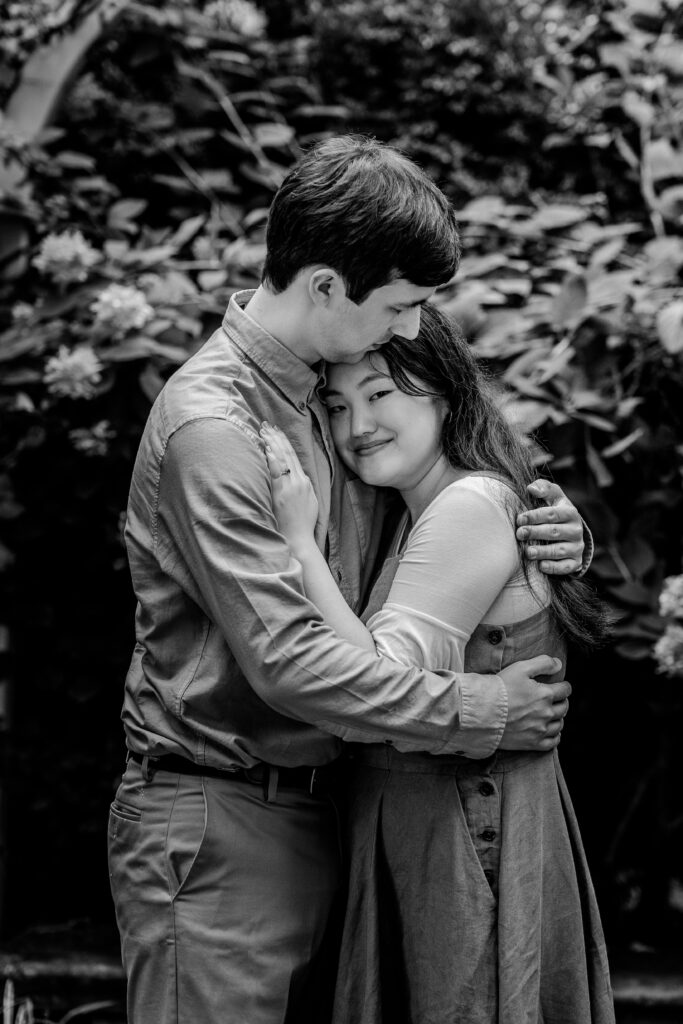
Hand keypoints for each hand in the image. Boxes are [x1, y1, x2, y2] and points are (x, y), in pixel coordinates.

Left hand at [260, 422, 317, 550]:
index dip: (284, 443)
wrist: (299, 540)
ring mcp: (290, 488)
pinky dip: (271, 460)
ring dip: (272, 444)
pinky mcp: (280, 495)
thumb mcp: (308, 503)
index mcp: (305, 483)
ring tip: (263, 431)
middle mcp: (299, 483)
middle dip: (276, 438)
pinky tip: (266, 449)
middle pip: (287, 455)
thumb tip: (295, 477)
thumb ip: (301, 488)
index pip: (293, 457)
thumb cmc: (301, 525)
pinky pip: (275, 473)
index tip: (276, 431)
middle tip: (266, 425)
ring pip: (282, 460)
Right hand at [498, 655, 569, 751]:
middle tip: (554, 698)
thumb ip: (543, 663)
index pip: (565, 690)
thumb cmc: (500, 688)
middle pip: (564, 707)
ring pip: (560, 724)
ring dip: (558, 718)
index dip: (564, 686)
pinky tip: (549, 730)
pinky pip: (553, 742)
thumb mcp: (520, 668)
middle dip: (561, 701)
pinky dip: (555, 736)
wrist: (482, 712)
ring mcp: (540, 730)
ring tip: (550, 713)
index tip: (560, 685)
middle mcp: (546, 713)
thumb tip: (559, 664)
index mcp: (545, 694)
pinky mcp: (533, 743)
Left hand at [516, 480, 583, 574]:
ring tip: (528, 552)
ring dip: (543, 552)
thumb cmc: (556, 511)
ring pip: (560, 550)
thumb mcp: (553, 496)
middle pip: (555, 532)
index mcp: (570, 512)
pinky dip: (554, 567)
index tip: (519, 519)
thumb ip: (543, 488)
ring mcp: (576, 547)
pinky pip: (566, 567)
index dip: (535, 516)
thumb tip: (531, 488)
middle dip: (536, 533)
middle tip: (520, 534)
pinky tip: (541, 566)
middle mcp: (576, 530)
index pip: (552, 514)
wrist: (571, 532)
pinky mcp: (575, 562)